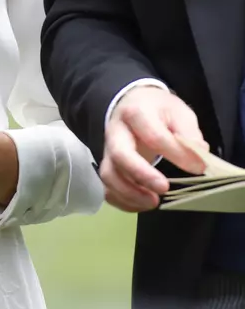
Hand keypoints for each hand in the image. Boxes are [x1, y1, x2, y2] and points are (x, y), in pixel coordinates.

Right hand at [102, 87, 208, 211]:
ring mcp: (108, 150)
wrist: (132, 104)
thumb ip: (189, 133)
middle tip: (164, 188)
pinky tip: (142, 204)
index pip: (153, 135)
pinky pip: (107, 188)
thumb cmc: (158, 110)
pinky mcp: (108, 166)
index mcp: (136, 113)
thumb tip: (199, 156)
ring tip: (153, 202)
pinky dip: (122, 201)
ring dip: (130, 193)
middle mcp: (116, 131)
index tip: (198, 168)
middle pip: (120, 154)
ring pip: (109, 175)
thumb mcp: (178, 112)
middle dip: (141, 175)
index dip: (176, 154)